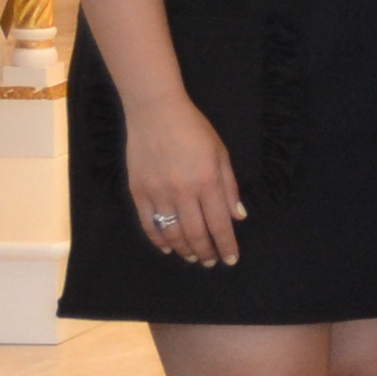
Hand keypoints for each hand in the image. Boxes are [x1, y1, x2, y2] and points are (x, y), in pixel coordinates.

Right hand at [125, 96, 245, 267]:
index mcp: (207, 182)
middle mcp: (183, 192)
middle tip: (211, 262)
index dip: (226, 245)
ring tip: (193, 257)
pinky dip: (158, 240)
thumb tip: (238, 217)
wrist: (155, 113)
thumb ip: (229, 187)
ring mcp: (158, 194)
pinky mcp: (138, 192)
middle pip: (196, 234)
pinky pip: (148, 224)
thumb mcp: (221, 154)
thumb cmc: (194, 130)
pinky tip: (167, 247)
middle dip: (206, 252)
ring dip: (184, 250)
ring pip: (172, 233)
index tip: (231, 259)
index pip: (219, 224)